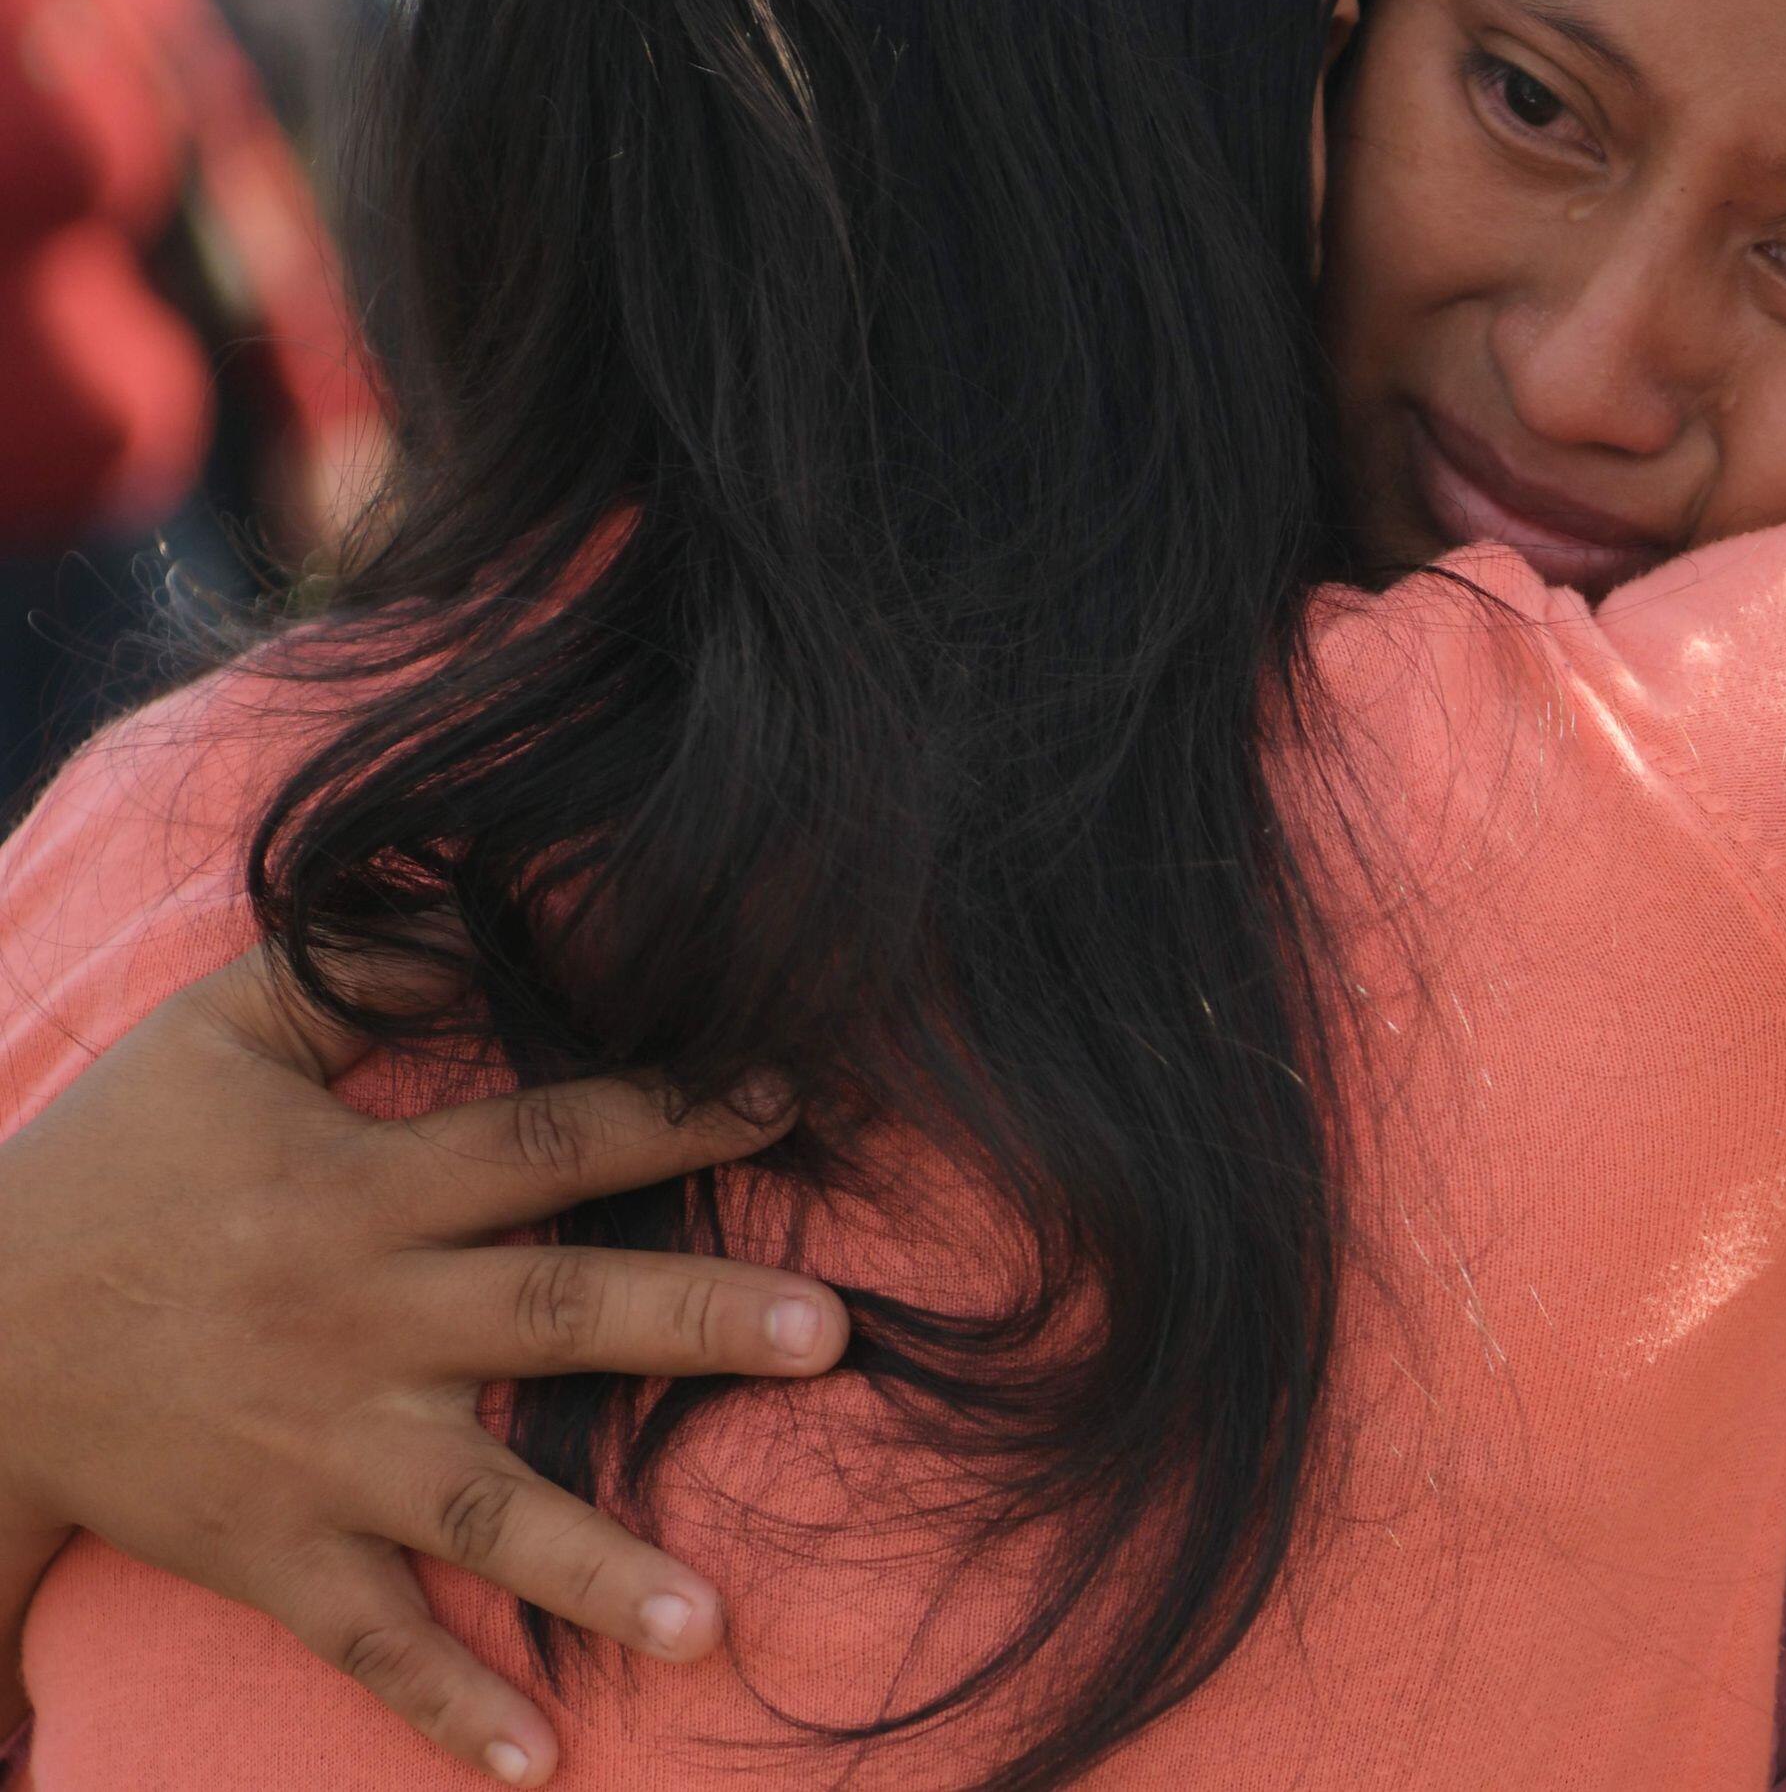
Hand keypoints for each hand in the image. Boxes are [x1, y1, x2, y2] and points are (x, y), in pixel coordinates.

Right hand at [0, 947, 851, 1783]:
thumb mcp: (219, 1037)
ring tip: (713, 1619)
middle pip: (554, 1316)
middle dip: (695, 1321)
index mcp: (359, 1192)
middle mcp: (358, 1324)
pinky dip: (451, 1706)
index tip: (792, 1099)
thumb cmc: (110, 1172)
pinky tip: (542, 1762)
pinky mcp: (272, 1551)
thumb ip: (359, 968)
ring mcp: (318, 1453)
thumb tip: (493, 921)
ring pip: (477, 1513)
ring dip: (597, 1566)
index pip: (542, 1142)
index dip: (668, 1111)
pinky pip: (371, 1640)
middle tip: (831, 1336)